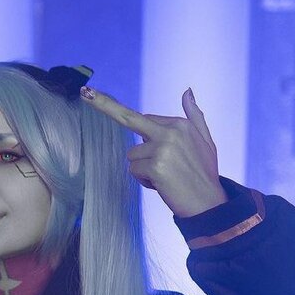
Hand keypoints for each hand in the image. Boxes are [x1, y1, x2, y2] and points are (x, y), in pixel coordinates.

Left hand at [82, 86, 228, 216]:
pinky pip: (134, 170)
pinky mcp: (155, 166)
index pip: (145, 118)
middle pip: (130, 119)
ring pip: (132, 155)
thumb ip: (195, 116)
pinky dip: (144, 181)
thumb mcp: (206, 141)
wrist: (209, 203)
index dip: (136, 127)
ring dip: (143, 169)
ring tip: (165, 177)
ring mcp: (162, 148)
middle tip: (85, 92)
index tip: (95, 94)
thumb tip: (187, 91)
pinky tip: (162, 185)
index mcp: (180, 124)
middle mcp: (170, 132)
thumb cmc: (205, 174)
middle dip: (105, 106)